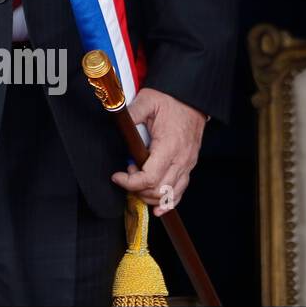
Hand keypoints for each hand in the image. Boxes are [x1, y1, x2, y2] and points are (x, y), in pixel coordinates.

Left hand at [111, 87, 206, 215]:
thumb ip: (130, 114)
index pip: (150, 177)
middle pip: (159, 191)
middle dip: (137, 190)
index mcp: (169, 146)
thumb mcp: (147, 101)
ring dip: (150, 196)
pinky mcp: (189, 166)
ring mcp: (187, 165)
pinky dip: (168, 202)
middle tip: (124, 177)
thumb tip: (114, 122)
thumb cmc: (170, 100)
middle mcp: (181, 160)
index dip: (130, 182)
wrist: (191, 98)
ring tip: (135, 185)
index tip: (116, 176)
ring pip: (170, 195)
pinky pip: (180, 191)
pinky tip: (157, 208)